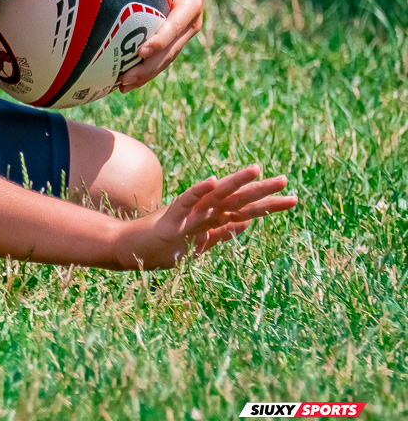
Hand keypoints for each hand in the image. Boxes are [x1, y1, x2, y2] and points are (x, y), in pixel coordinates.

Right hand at [114, 166, 295, 268]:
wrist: (128, 249)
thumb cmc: (160, 247)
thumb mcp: (197, 244)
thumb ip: (221, 233)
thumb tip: (246, 225)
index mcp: (210, 219)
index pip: (245, 210)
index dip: (268, 205)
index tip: (292, 199)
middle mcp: (201, 212)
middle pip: (236, 200)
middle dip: (261, 192)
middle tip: (286, 181)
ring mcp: (186, 214)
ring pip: (215, 197)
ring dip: (236, 183)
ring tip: (257, 171)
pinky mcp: (170, 220)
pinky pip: (185, 203)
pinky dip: (198, 191)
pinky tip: (213, 181)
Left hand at [118, 0, 204, 89]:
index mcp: (191, 3)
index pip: (177, 24)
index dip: (162, 39)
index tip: (143, 51)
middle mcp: (189, 22)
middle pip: (171, 49)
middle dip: (150, 66)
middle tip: (126, 78)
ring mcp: (181, 33)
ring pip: (165, 58)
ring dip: (145, 74)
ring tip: (121, 86)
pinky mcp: (170, 37)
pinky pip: (158, 57)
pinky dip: (142, 70)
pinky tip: (120, 82)